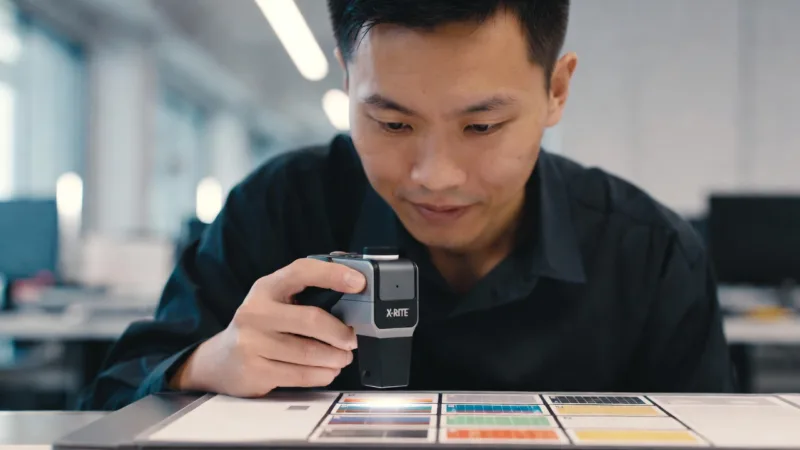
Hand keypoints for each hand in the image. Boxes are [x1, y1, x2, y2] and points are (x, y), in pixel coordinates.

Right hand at [171, 257, 364, 396]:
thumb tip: (351, 271)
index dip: (333, 274)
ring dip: (335, 358)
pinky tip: (327, 370)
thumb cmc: (259, 326)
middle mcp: (255, 312)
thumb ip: (308, 287)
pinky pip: (300, 375)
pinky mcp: (255, 371)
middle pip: (311, 320)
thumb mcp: (276, 300)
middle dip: (341, 332)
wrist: (219, 361)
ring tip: (343, 357)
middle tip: (352, 339)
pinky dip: (322, 374)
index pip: (301, 271)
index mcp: (266, 288)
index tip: (358, 282)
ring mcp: (252, 343)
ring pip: (309, 353)